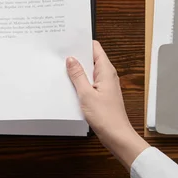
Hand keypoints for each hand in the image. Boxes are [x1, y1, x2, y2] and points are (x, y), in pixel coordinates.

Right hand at [66, 40, 148, 168]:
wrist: (117, 136)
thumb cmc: (106, 117)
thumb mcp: (86, 94)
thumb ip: (78, 75)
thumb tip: (71, 59)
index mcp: (106, 71)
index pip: (95, 48)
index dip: (82, 42)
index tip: (69, 41)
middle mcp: (107, 75)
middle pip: (91, 58)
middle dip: (77, 56)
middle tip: (61, 54)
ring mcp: (105, 85)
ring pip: (89, 71)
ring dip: (77, 70)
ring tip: (62, 68)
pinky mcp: (102, 94)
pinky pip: (89, 82)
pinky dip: (80, 81)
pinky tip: (70, 85)